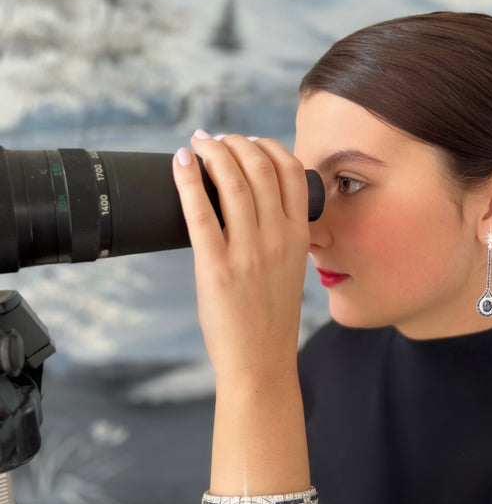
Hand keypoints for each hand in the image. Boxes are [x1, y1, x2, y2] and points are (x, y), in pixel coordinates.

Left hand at [173, 131, 309, 382]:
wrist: (261, 362)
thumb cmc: (273, 319)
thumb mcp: (293, 271)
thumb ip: (284, 237)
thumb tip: (258, 206)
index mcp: (299, 237)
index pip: (291, 171)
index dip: (267, 145)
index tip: (248, 142)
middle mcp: (277, 238)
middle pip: (258, 166)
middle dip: (234, 142)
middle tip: (214, 140)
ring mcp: (248, 252)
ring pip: (231, 180)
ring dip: (211, 151)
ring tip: (198, 145)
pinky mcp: (217, 267)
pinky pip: (200, 212)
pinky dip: (187, 180)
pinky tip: (181, 162)